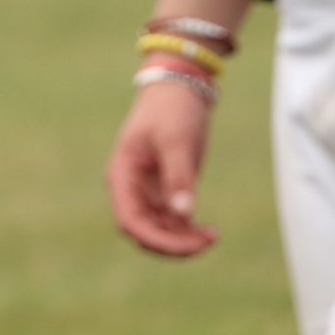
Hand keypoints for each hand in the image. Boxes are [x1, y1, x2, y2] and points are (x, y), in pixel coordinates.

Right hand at [107, 79, 218, 257]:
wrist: (179, 89)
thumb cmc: (171, 110)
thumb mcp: (177, 142)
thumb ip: (179, 178)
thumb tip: (184, 215)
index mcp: (122, 175)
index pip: (130, 220)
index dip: (156, 239)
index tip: (188, 245)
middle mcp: (130, 188)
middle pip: (143, 232)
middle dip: (172, 244)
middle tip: (207, 241)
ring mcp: (147, 192)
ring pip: (157, 231)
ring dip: (181, 241)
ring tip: (212, 236)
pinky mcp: (165, 191)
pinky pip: (171, 223)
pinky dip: (187, 232)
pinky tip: (209, 231)